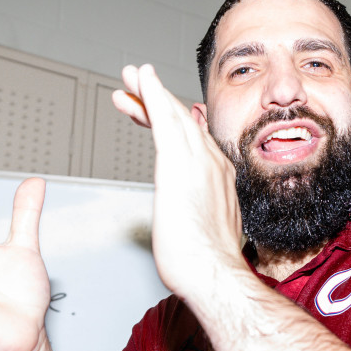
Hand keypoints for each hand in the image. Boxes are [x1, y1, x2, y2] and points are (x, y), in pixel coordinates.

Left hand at [112, 64, 243, 297]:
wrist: (214, 275)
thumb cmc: (208, 265)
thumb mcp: (206, 231)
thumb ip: (201, 213)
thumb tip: (193, 214)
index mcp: (218, 178)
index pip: (191, 141)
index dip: (172, 122)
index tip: (156, 111)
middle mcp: (211, 164)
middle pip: (182, 121)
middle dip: (159, 99)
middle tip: (137, 80)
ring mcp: (198, 162)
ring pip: (173, 115)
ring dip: (151, 91)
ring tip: (132, 75)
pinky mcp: (180, 166)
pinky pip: (165, 121)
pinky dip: (153, 95)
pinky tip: (142, 80)